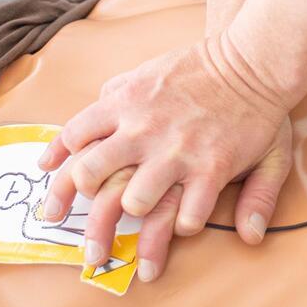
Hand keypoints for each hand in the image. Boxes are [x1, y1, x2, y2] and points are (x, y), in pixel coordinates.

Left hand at [36, 32, 295, 282]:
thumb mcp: (146, 73)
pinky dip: (183, 227)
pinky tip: (184, 226)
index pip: (74, 138)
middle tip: (88, 245)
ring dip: (135, 220)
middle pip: (91, 176)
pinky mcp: (212, 167)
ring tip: (138, 237)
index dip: (59, 172)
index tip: (53, 203)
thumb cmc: (200, 69)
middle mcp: (142, 129)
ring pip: (134, 202)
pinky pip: (188, 214)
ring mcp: (176, 151)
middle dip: (84, 215)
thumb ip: (111, 95)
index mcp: (124, 104)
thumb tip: (80, 132)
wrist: (252, 61)